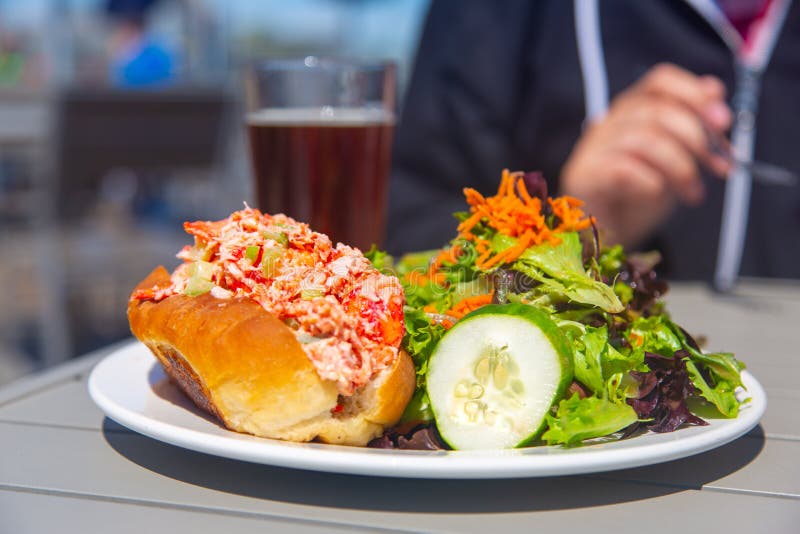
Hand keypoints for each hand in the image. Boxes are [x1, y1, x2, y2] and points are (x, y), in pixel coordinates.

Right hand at [560, 63, 732, 247]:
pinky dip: (652, 183)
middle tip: (718, 167)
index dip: (694, 95)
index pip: (660, 82)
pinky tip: (659, 196)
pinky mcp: (584, 176)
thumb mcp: (674, 159)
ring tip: (693, 193)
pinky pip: (625, 169)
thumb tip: (714, 90)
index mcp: (629, 111)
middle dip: (698, 139)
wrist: (604, 239)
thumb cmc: (636, 198)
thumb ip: (692, 125)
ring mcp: (593, 148)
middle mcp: (608, 123)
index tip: (723, 122)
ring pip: (646, 139)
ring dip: (681, 168)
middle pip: (658, 111)